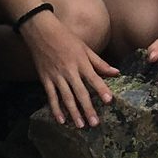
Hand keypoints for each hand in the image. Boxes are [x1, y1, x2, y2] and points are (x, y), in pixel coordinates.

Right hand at [21, 11, 120, 126]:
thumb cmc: (66, 38)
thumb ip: (100, 62)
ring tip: (81, 125)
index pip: (94, 78)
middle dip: (88, 108)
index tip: (109, 101)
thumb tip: (116, 72)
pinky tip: (61, 120)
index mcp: (81, 62)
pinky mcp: (45, 79)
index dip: (101, 90)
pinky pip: (51, 96)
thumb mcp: (85, 48)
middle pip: (80, 92)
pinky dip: (55, 109)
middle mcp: (70, 71)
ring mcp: (56, 76)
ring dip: (74, 112)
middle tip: (95, 123)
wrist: (41, 31)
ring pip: (66, 97)